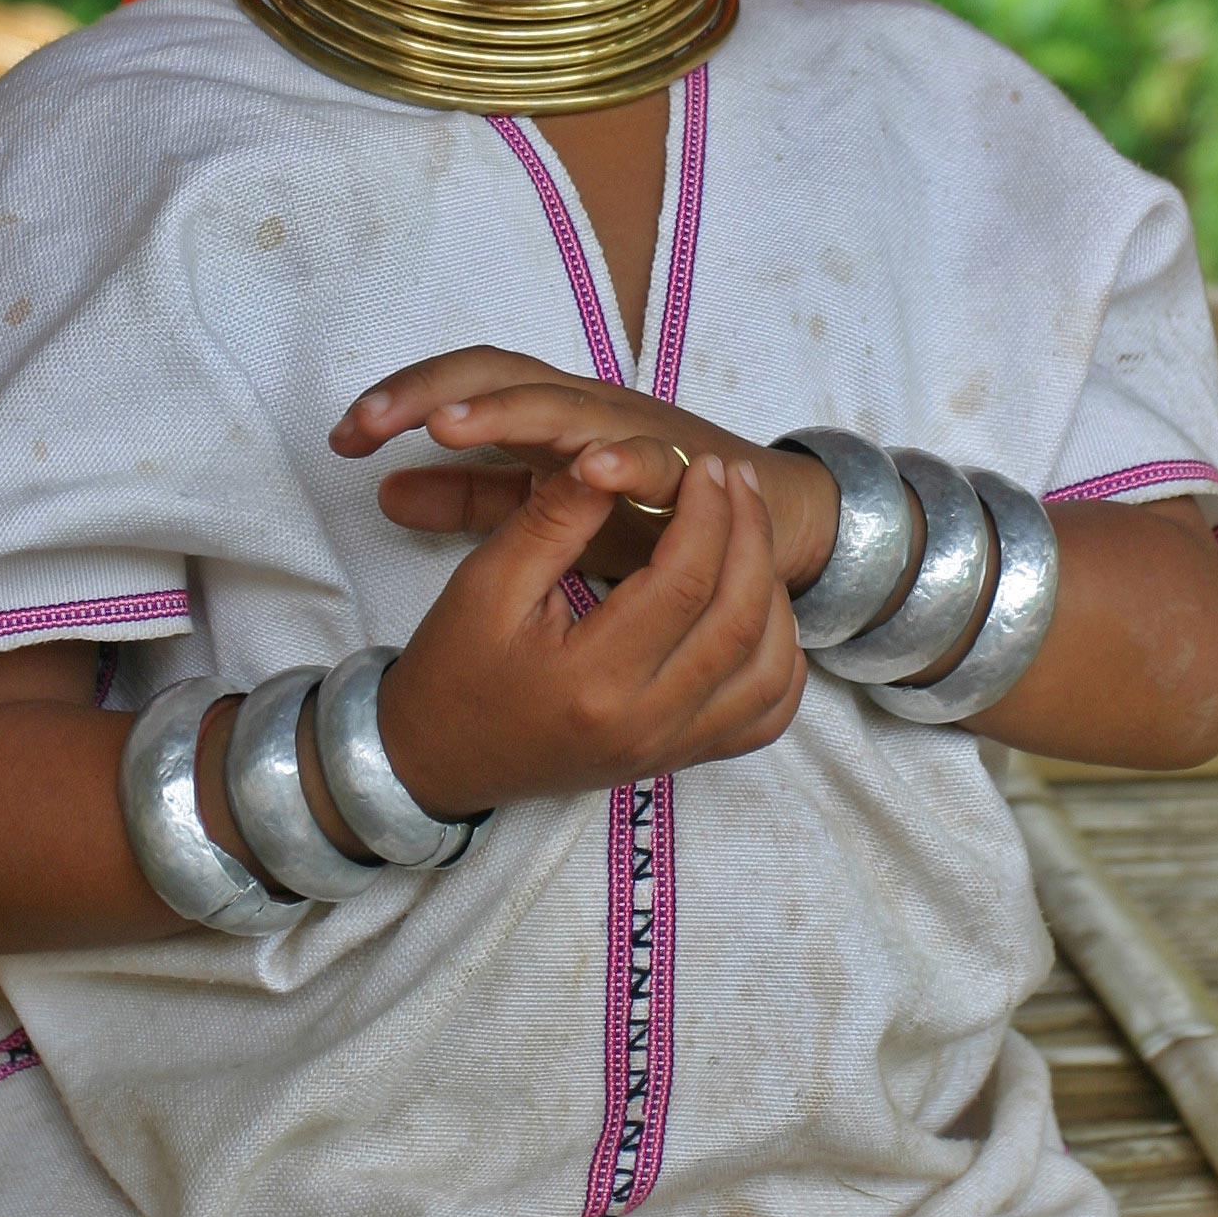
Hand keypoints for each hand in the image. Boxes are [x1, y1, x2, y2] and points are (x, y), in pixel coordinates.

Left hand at [330, 345, 841, 591]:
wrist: (755, 514)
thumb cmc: (639, 506)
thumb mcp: (540, 504)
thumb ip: (470, 497)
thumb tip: (384, 492)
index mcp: (542, 412)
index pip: (461, 385)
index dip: (399, 400)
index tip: (340, 439)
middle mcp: (581, 405)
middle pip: (497, 376)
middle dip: (429, 394)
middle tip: (366, 424)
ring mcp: (632, 429)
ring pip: (563, 403)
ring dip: (505, 413)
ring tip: (447, 427)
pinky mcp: (686, 466)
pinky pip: (651, 455)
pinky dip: (619, 458)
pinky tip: (583, 470)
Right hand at [373, 447, 805, 818]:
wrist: (437, 758)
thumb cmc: (453, 667)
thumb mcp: (485, 581)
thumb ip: (554, 518)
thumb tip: (612, 457)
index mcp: (593, 681)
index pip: (685, 580)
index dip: (705, 511)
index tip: (703, 463)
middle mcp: (646, 725)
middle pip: (741, 619)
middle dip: (750, 535)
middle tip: (736, 479)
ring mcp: (670, 749)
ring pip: (770, 670)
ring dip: (774, 592)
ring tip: (749, 532)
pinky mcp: (680, 759)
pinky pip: (765, 716)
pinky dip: (781, 658)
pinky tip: (758, 608)